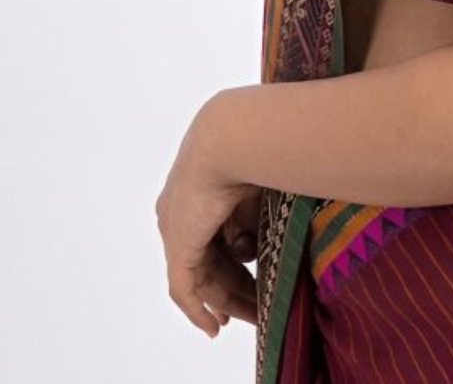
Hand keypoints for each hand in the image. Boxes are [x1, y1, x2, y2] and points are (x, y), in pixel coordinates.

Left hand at [155, 94, 260, 336]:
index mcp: (202, 188)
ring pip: (202, 276)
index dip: (236, 259)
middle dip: (234, 285)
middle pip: (210, 258)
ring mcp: (178, 228)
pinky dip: (199, 310)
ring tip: (249, 318)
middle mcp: (183, 210)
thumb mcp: (261, 188)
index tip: (255, 280)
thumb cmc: (257, 149)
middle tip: (256, 307)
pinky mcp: (179, 245)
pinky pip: (185, 288)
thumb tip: (260, 245)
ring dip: (225, 299)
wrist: (233, 138)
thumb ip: (258, 216)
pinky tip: (215, 327)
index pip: (218, 233)